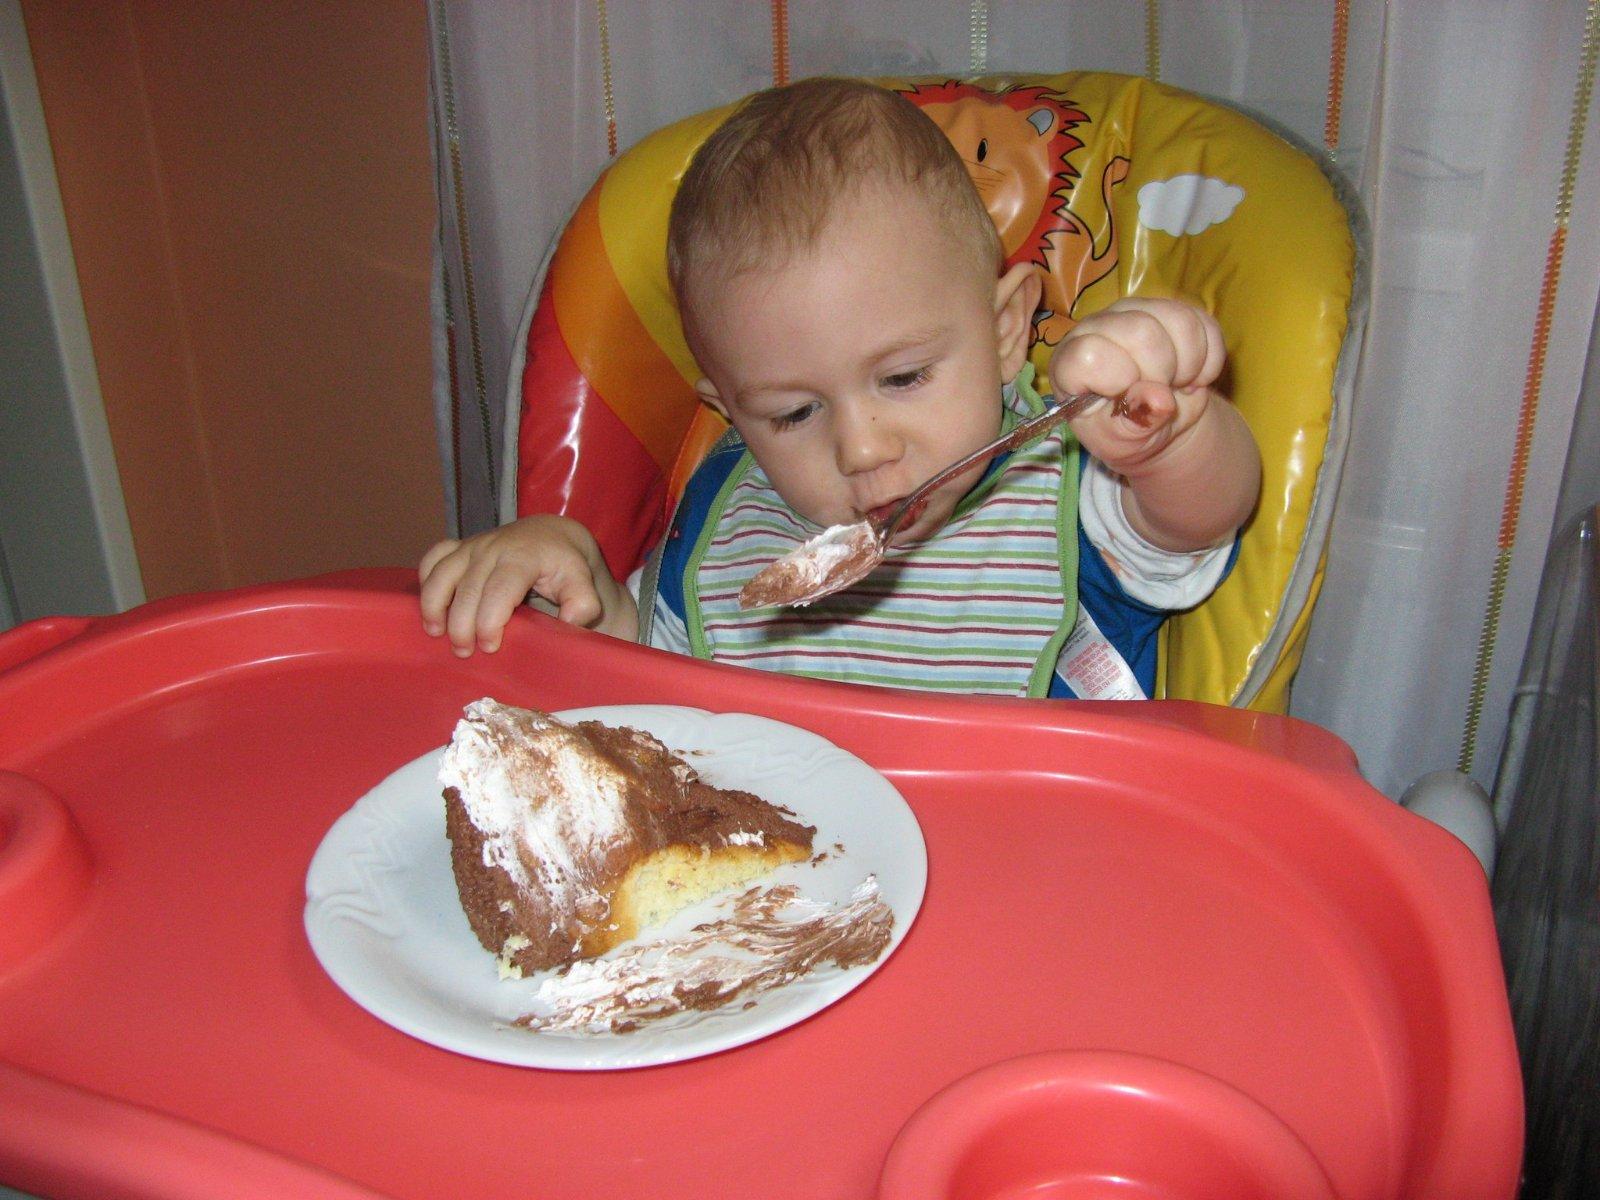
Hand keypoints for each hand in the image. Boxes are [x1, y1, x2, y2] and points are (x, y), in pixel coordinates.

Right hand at [418, 515, 637, 655]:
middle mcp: (493, 547)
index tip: (490, 647)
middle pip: (467, 589)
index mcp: (523, 557)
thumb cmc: (566, 566)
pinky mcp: (458, 546)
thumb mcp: (583, 583)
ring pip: (441, 574)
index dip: (489, 620)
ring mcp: (472, 545)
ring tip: (437, 635)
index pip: (500, 589)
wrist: (551, 535)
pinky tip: (429, 608)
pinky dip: (425, 583)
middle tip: (465, 653)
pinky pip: (432, 559)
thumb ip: (583, 603)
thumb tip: (570, 622)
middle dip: (461, 625)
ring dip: (433, 606)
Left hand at [1047, 297, 1225, 474]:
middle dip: (1161, 373)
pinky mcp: (1171, 308)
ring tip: (1174, 385)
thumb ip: (1134, 423)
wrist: (1155, 422)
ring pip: (1179, 322)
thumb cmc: (1122, 431)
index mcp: (1070, 362)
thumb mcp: (1120, 441)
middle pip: (1142, 332)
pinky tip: (1190, 375)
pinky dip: (1208, 360)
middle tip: (1157, 394)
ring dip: (1187, 366)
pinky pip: (1204, 324)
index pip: (1089, 354)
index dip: (1119, 380)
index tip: (1126, 401)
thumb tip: (1160, 400)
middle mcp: (1097, 326)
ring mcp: (1135, 310)